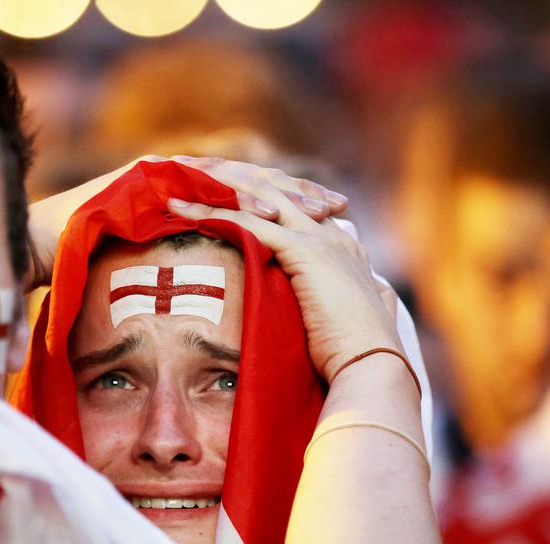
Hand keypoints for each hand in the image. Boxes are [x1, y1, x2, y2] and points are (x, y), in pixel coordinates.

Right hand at [25, 155, 348, 288]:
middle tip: (336, 207)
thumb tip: (217, 294)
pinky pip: (201, 182)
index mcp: (189, 195)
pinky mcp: (150, 176)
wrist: (40, 246)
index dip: (289, 206)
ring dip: (277, 191)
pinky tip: (266, 206)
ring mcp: (167, 172)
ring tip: (314, 206)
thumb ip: (185, 265)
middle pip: (252, 181)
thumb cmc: (90, 264)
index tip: (327, 219)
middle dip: (296, 195)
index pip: (248, 196)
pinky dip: (234, 192)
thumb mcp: (151, 265)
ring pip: (235, 176)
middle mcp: (182, 176)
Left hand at [167, 191, 400, 380]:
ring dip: (213, 184)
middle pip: (274, 188)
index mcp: (341, 245)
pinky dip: (208, 211)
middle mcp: (330, 232)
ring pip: (258, 194)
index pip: (293, 204)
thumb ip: (327, 304)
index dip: (256, 195)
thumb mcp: (336, 319)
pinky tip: (178, 209)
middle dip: (231, 177)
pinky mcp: (303, 250)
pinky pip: (246, 221)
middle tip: (190, 170)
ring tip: (176, 177)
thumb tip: (315, 313)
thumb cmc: (353, 355)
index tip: (222, 192)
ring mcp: (319, 237)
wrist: (372, 366)